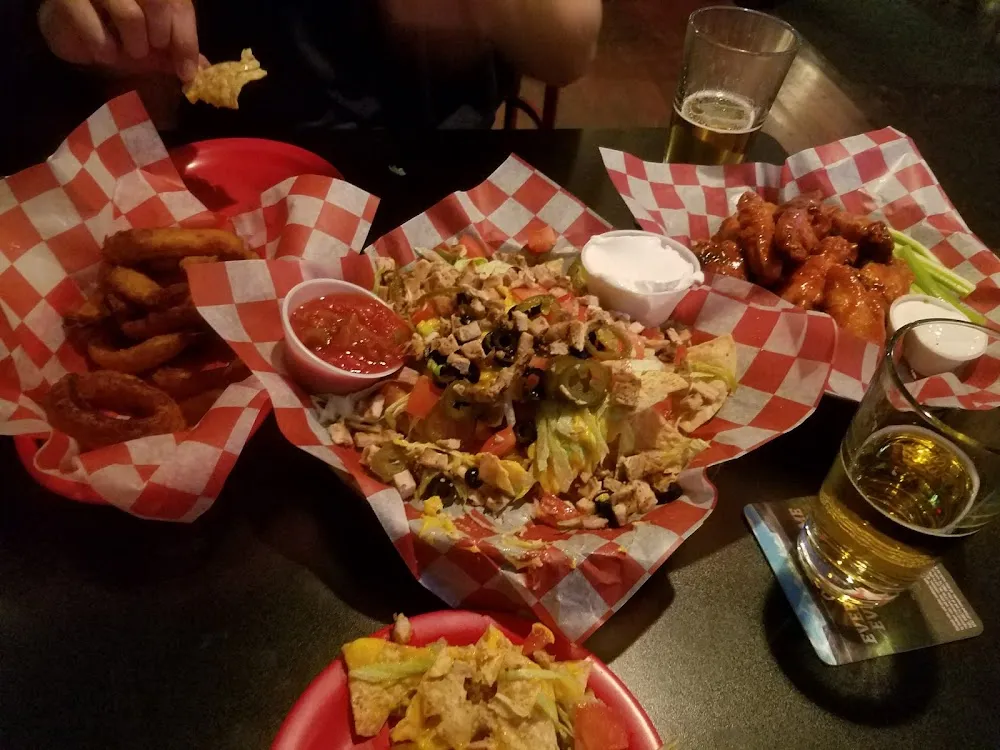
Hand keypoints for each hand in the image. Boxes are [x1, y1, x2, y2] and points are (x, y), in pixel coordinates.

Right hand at [38, 0, 200, 81]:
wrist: (72, 22)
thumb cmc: (118, 30)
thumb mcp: (153, 42)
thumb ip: (176, 51)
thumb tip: (201, 71)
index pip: (180, 6)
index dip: (186, 42)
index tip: (187, 73)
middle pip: (160, 4)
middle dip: (158, 37)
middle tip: (146, 51)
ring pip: (129, 14)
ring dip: (131, 44)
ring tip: (123, 52)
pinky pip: (91, 20)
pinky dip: (101, 44)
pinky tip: (102, 50)